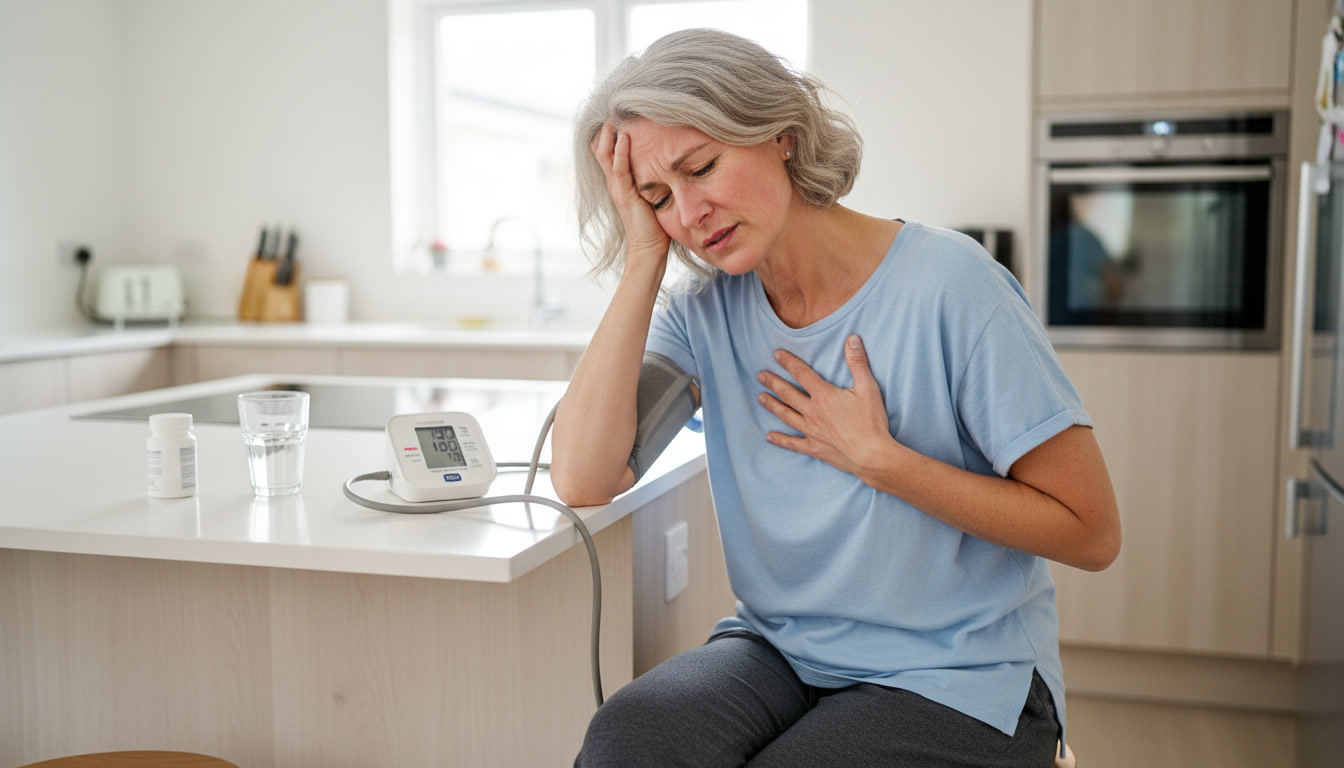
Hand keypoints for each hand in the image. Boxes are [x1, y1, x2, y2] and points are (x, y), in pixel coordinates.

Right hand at [591, 122, 670, 269]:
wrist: (649, 248)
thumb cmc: (653, 223)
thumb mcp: (651, 193)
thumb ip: (651, 177)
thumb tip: (664, 161)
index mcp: (619, 181)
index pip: (607, 152)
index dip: (608, 134)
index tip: (617, 113)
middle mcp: (614, 182)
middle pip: (600, 149)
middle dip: (604, 129)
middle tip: (612, 108)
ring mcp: (617, 188)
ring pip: (605, 156)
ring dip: (608, 135)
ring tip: (612, 116)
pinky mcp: (625, 195)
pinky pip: (620, 170)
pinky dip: (621, 153)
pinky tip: (624, 138)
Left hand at [756, 335, 898, 477]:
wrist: (871, 455)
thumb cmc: (871, 422)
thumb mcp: (868, 388)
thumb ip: (857, 363)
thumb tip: (852, 339)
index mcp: (823, 395)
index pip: (801, 374)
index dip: (788, 362)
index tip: (776, 354)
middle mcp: (812, 412)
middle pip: (788, 394)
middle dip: (773, 382)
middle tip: (760, 375)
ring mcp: (811, 431)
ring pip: (786, 415)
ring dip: (772, 406)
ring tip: (761, 398)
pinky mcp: (814, 447)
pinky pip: (792, 443)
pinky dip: (780, 440)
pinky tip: (769, 437)